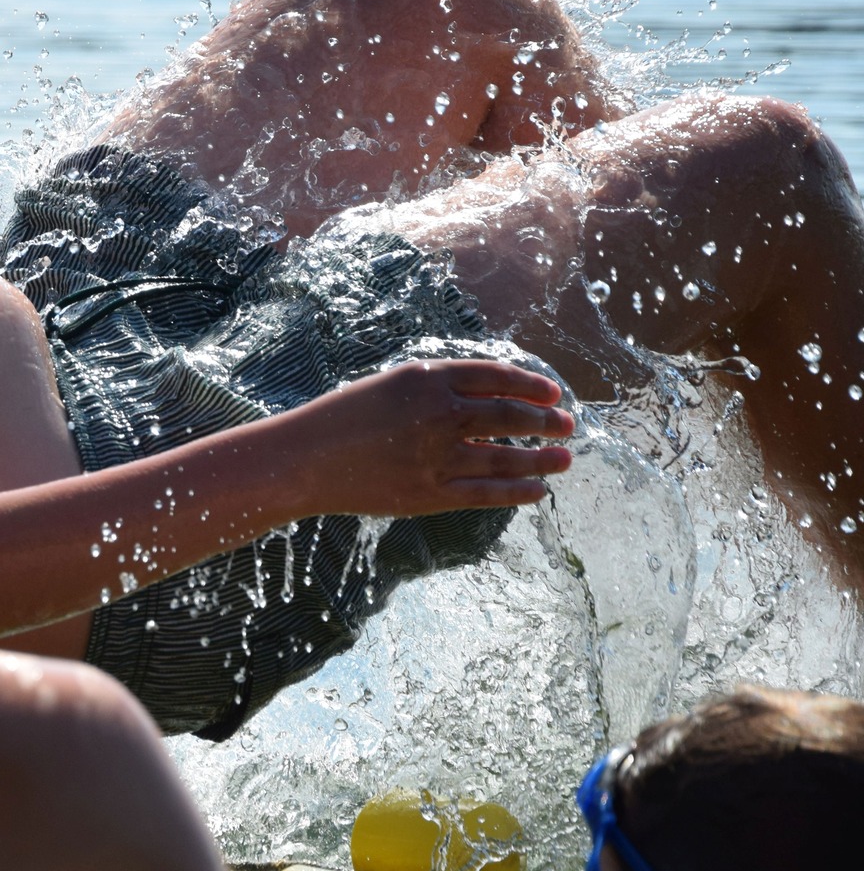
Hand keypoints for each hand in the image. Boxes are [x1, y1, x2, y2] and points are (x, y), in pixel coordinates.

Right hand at [285, 359, 572, 518]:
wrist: (302, 459)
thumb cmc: (341, 419)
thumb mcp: (390, 387)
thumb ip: (435, 390)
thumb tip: (487, 401)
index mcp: (427, 379)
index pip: (497, 377)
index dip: (531, 386)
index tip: (553, 394)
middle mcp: (438, 414)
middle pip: (510, 415)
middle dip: (546, 421)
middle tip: (567, 426)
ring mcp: (436, 455)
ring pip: (506, 457)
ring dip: (541, 458)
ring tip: (564, 460)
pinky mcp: (429, 493)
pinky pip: (487, 493)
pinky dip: (518, 493)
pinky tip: (538, 492)